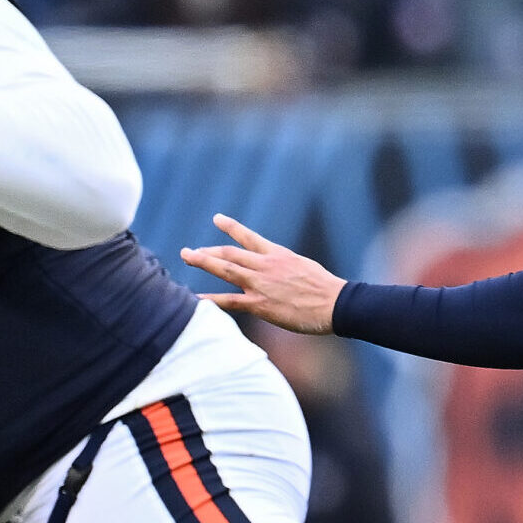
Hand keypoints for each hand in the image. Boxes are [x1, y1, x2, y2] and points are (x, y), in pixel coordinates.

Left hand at [181, 213, 344, 333]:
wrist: (335, 303)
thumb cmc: (326, 289)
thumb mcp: (305, 268)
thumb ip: (286, 268)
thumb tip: (280, 272)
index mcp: (278, 255)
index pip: (249, 237)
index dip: (231, 227)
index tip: (217, 219)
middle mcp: (265, 265)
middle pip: (229, 253)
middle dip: (207, 251)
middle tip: (190, 251)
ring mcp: (260, 284)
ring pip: (225, 269)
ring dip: (203, 262)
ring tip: (187, 258)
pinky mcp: (260, 303)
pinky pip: (229, 301)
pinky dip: (211, 300)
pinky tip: (196, 300)